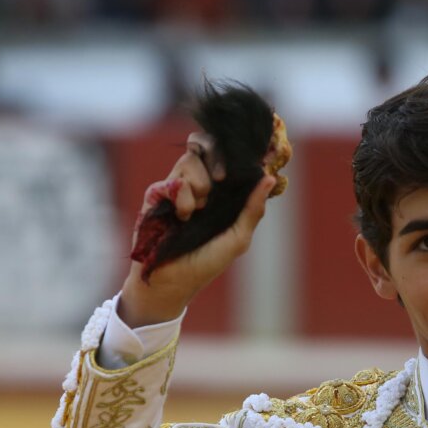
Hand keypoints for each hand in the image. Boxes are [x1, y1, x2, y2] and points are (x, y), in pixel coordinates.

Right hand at [118, 133, 277, 327]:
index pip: (228, 157)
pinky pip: (174, 178)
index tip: (239, 169)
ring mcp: (178, 186)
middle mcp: (200, 184)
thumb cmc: (206, 263)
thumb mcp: (238, 239)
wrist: (171, 280)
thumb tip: (270, 179)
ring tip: (198, 210)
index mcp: (222, 193)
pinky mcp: (158, 192)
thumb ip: (253, 209)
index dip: (234, 154)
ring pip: (191, 158)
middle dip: (218, 160)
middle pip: (208, 146)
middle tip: (221, 179)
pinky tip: (183, 217)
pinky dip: (183, 197)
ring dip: (200, 184)